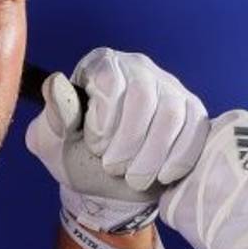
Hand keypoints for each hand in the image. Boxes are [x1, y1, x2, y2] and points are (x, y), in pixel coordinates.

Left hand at [26, 48, 209, 233]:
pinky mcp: (191, 111)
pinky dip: (179, 157)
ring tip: (134, 179)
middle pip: (143, 96)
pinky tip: (162, 176)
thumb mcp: (51, 139)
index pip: (109, 79)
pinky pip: (196, 128)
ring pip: (171, 113)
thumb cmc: (74, 154)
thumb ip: (54, 114)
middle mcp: (137, 67)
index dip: (104, 119)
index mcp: (99, 65)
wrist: (105, 183)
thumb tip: (55, 83)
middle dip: (129, 140)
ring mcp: (168, 87)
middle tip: (113, 169)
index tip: (95, 147)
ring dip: (153, 153)